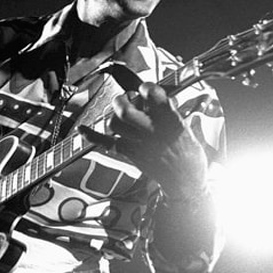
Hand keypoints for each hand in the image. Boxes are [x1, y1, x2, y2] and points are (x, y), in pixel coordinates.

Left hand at [81, 82, 205, 198]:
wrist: (186, 184)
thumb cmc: (189, 156)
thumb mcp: (188, 129)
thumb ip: (172, 113)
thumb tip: (160, 97)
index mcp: (171, 121)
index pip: (154, 96)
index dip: (147, 88)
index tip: (145, 88)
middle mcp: (153, 131)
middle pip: (126, 110)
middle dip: (122, 100)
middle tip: (127, 98)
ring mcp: (140, 144)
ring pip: (115, 124)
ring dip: (113, 115)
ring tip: (119, 112)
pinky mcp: (132, 155)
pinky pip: (108, 143)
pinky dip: (93, 136)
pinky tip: (83, 129)